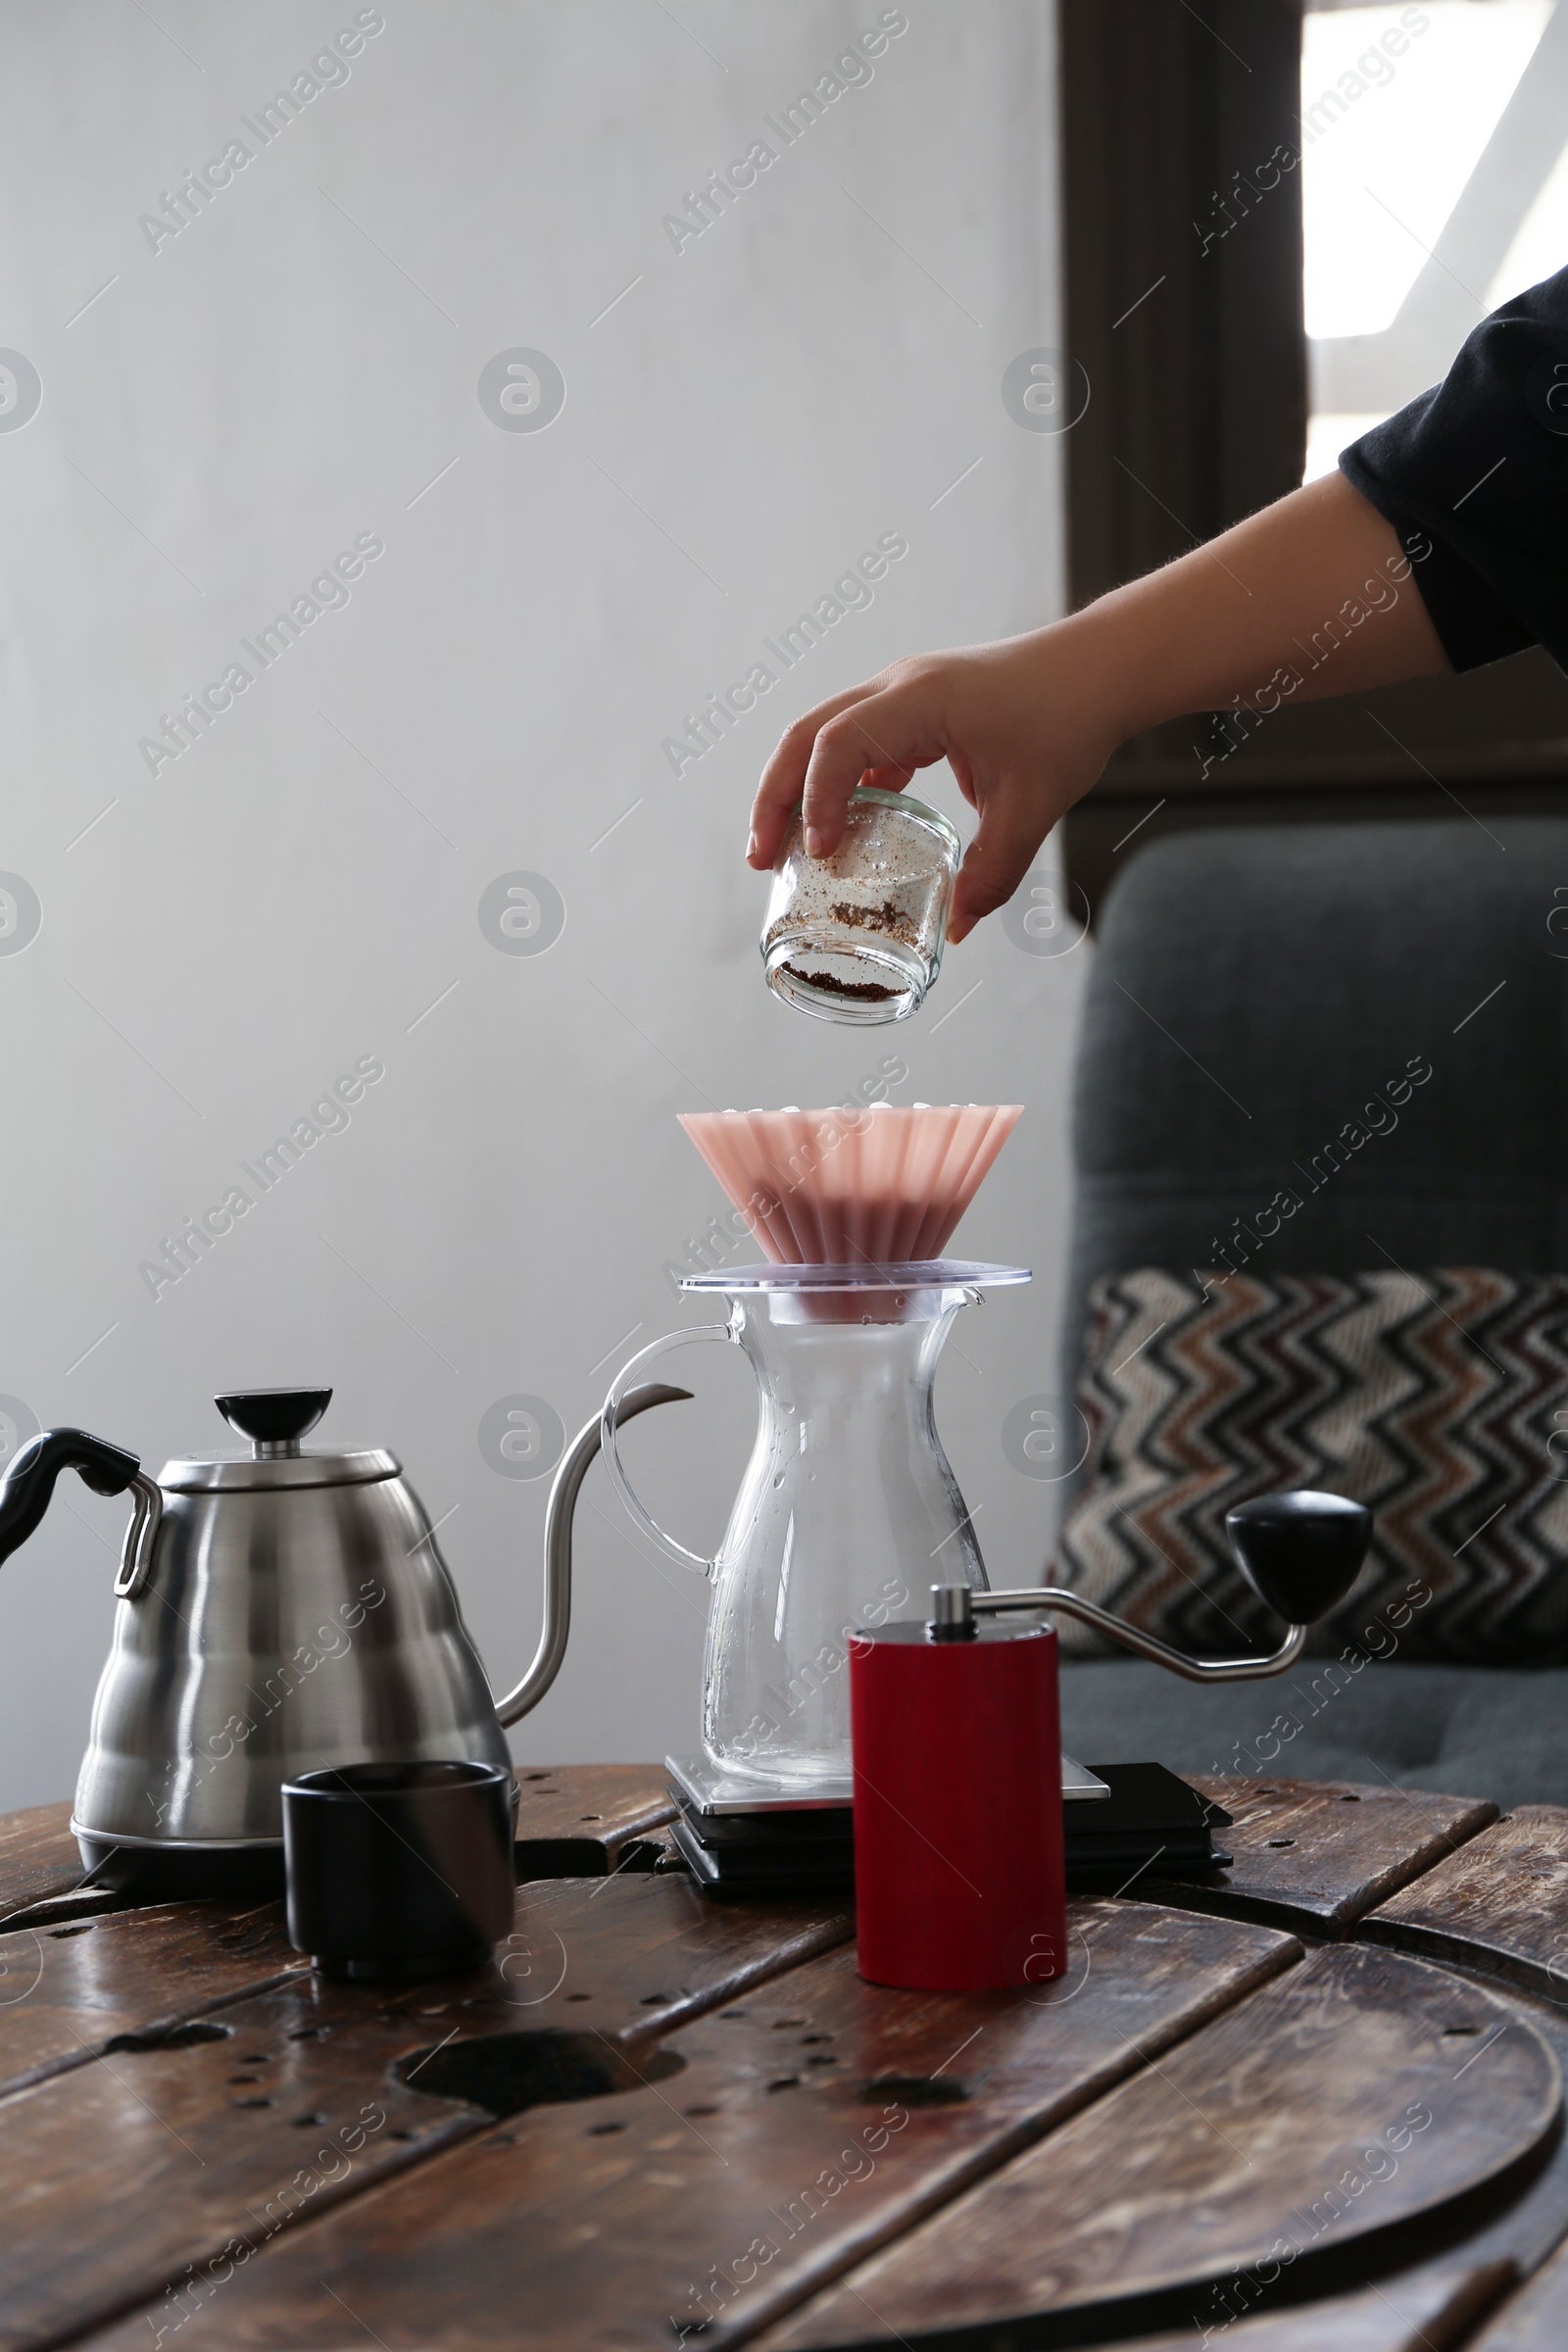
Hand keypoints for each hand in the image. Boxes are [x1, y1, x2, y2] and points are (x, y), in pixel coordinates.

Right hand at [746, 633, 1115, 943]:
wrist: (1098, 669)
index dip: (818, 799)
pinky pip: (858, 746)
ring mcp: (902, 694)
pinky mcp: (914, 709)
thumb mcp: (1033, 806)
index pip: (840, 745)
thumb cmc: (1068, 720)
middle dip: (776, 797)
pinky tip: (842, 834)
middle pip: (807, 735)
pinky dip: (840, 788)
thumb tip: (958, 928)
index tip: (818, 853)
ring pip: (823, 737)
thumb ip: (994, 870)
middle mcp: (899, 687)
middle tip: (761, 859)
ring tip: (784, 853)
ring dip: (798, 790)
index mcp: (920, 699)